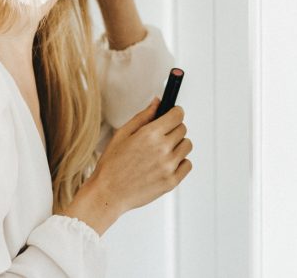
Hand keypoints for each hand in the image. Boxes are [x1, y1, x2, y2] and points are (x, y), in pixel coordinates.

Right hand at [90, 97, 192, 214]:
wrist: (109, 193)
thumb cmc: (112, 164)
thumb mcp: (122, 134)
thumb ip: (143, 116)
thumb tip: (157, 102)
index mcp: (150, 134)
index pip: (177, 115)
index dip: (175, 112)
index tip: (172, 114)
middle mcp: (163, 149)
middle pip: (183, 129)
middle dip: (173, 129)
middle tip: (160, 136)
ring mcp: (169, 166)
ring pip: (187, 146)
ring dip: (178, 145)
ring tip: (162, 151)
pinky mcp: (172, 181)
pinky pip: (187, 164)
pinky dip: (180, 162)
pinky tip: (165, 163)